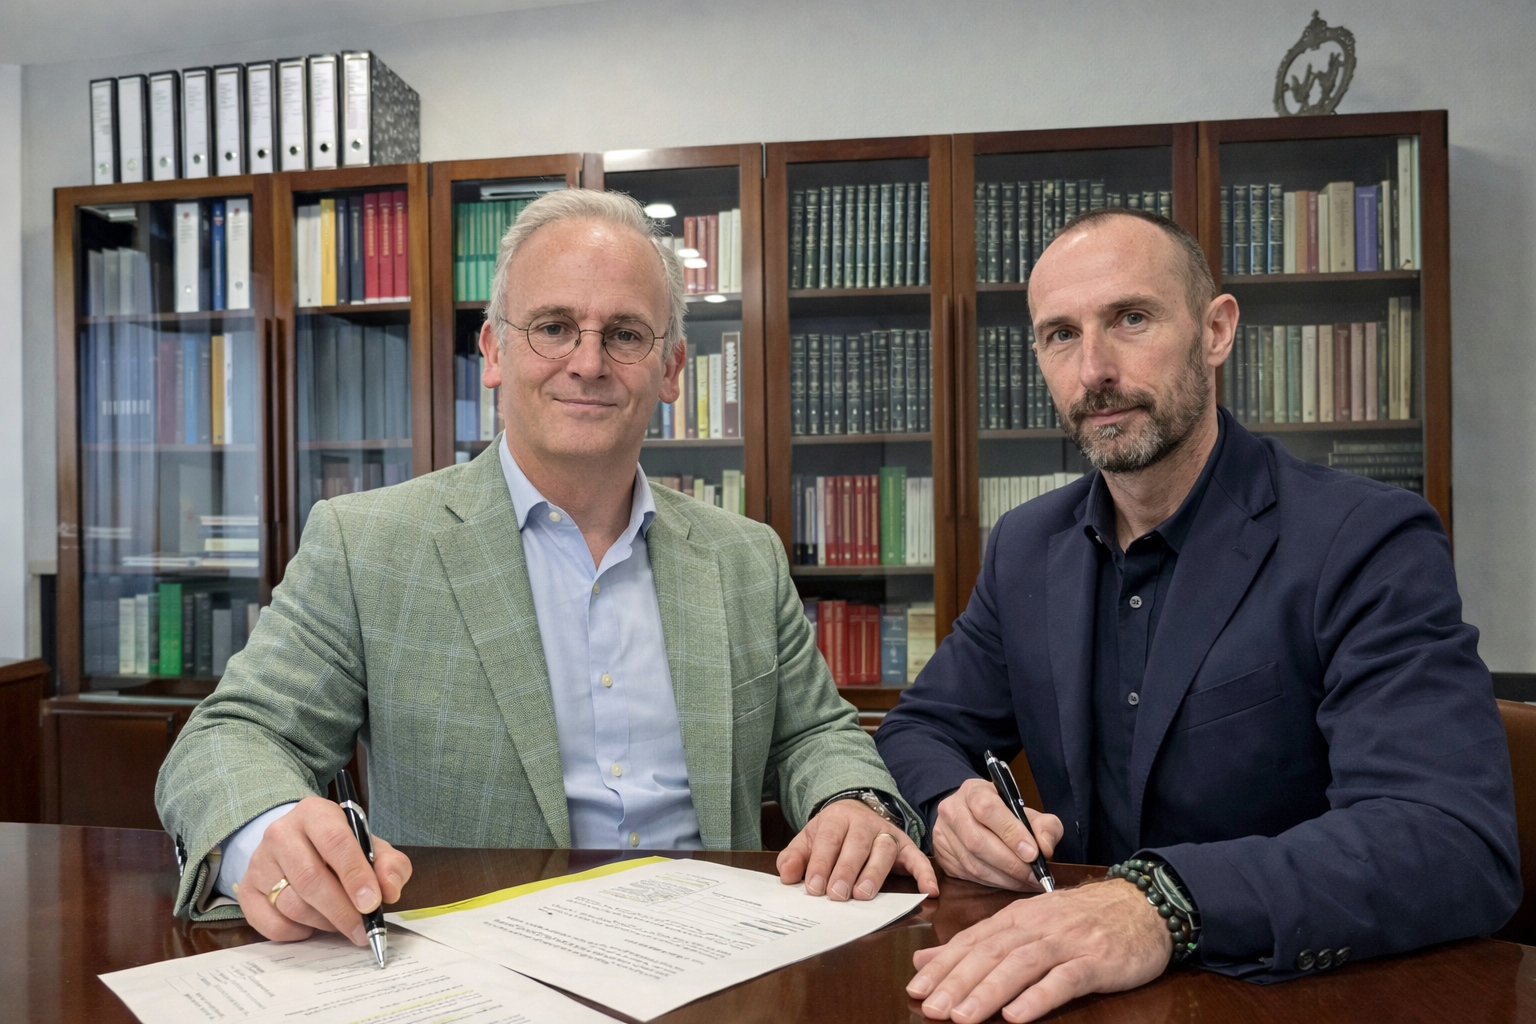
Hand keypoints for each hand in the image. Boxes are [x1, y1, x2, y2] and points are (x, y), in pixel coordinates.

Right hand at [236, 796, 412, 943]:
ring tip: (342, 924)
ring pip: (291, 903)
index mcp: (315, 813)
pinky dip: (296, 932)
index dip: (355, 875)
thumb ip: (390, 865)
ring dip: (323, 922)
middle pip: (310, 878)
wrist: (297, 843)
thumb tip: (389, 891)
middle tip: (362, 930)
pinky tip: (312, 926)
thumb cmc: (340, 847)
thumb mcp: (371, 847)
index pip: (335, 842)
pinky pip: (270, 923)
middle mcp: (281, 833)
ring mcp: (259, 861)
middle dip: (341, 910)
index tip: (372, 903)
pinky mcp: (246, 889)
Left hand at [776, 798, 938, 900]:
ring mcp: (887, 833)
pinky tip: (928, 890)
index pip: (829, 839)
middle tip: (837, 895)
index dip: (821, 863)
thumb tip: (787, 876)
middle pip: (857, 845)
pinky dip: (925, 872)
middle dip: (846, 871)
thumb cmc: (830, 835)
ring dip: (874, 873)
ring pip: (884, 850)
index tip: (814, 887)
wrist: (855, 814)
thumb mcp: (807, 840)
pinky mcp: (906, 846)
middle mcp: (864, 823)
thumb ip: (795, 857)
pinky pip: (918, 857)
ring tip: (863, 895)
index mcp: (837, 818)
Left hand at [907, 878, 1170, 1022]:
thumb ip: (979, 942)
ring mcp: (1067, 942)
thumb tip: (926, 960)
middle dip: (957, 982)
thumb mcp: (1028, 924)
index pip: (972, 941)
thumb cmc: (1082, 920)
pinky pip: (1064, 979)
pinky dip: (1038, 997)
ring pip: (1020, 965)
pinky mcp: (1095, 961)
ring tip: (962, 1017)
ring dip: (989, 991)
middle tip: (931, 1007)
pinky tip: (1016, 1015)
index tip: (916, 988)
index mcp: (1017, 917)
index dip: (943, 965)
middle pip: (990, 953)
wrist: (1143, 906)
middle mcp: (1037, 926)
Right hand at [932, 778, 1063, 889]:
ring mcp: (943, 835)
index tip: (1033, 853)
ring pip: (973, 863)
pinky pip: (969, 876)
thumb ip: (1045, 825)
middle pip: (977, 841)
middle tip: (1035, 876)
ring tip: (1029, 882)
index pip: (988, 809)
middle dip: (1011, 863)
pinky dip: (995, 884)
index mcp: (973, 791)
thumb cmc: (1003, 814)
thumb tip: (1045, 848)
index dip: (1011, 833)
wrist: (973, 817)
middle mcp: (952, 810)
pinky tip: (1013, 884)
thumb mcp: (1028, 811)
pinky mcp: (943, 857)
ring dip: (1005, 878)